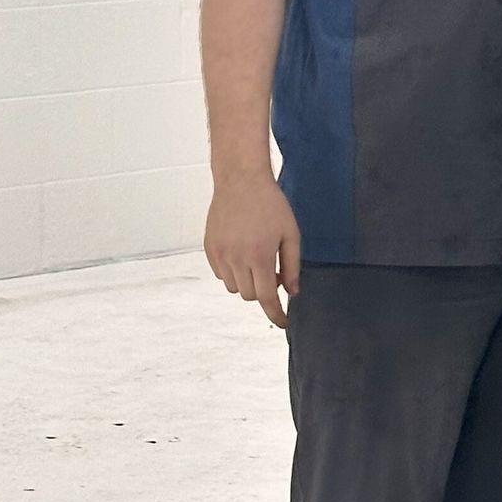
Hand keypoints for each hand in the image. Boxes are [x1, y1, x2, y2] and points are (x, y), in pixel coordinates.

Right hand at [204, 172, 301, 328]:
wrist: (241, 180)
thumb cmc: (270, 204)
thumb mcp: (291, 234)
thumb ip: (292, 266)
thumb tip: (292, 292)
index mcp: (259, 256)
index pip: (267, 298)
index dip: (276, 314)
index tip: (283, 322)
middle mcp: (236, 259)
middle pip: (250, 295)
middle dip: (263, 290)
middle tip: (273, 270)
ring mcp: (220, 254)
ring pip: (234, 287)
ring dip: (247, 281)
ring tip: (256, 259)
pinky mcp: (209, 248)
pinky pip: (221, 274)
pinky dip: (233, 271)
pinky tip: (242, 252)